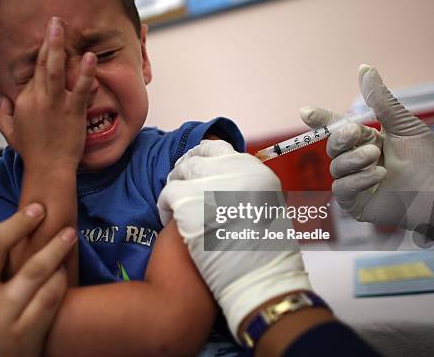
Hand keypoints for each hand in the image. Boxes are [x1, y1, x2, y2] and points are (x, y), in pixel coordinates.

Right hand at [0, 17, 96, 171]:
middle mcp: (37, 99)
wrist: (49, 170)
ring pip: (54, 70)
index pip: (33, 73)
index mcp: (23, 100)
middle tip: (54, 20)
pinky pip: (80, 88)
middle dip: (48, 40)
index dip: (42, 56)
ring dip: (57, 46)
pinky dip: (85, 73)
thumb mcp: (9, 132)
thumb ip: (2, 112)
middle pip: (41, 64)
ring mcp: (55, 104)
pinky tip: (90, 57)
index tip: (49, 39)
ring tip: (61, 26)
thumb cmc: (32, 152)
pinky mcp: (73, 112)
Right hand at [0, 204, 76, 356]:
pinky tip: (64, 272)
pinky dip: (59, 281)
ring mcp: (0, 321)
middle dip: (21, 225)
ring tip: (68, 236)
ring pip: (32, 272)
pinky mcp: (25, 338)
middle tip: (42, 212)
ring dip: (54, 249)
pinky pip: (48, 300)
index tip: (24, 214)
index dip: (4, 227)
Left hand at [157, 140, 311, 340]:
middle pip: (196, 160)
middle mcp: (234, 171)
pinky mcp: (189, 202)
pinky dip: (165, 207)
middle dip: (186, 175)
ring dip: (176, 191)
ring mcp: (210, 185)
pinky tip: (170, 222)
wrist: (258, 284)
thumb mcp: (268, 210)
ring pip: (179, 174)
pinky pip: (167, 195)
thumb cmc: (265, 257)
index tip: (197, 174)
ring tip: (177, 210)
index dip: (203, 161)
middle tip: (183, 193)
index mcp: (256, 171)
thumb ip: (246, 190)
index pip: (219, 150)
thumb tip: (224, 182)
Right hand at [300, 64, 433, 250]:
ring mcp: (356, 182)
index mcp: (367, 141)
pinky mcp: (356, 203)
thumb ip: (379, 100)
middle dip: (340, 138)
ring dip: (354, 159)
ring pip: (336, 167)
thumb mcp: (402, 125)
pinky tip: (378, 175)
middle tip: (356, 132)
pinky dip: (357, 180)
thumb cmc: (429, 160)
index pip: (337, 128)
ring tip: (377, 157)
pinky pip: (342, 188)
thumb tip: (364, 68)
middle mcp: (358, 161)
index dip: (321, 120)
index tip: (306, 112)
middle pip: (332, 146)